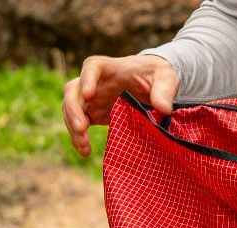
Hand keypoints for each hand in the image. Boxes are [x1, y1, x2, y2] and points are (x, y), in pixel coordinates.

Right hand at [62, 54, 179, 156]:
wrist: (152, 84)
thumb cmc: (157, 76)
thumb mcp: (166, 78)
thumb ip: (164, 91)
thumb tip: (164, 109)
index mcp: (110, 68)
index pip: (92, 67)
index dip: (87, 80)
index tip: (89, 94)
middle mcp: (94, 81)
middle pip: (73, 90)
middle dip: (73, 109)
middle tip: (82, 129)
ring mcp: (91, 98)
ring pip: (71, 109)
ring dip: (73, 128)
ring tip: (84, 147)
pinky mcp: (92, 113)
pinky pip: (78, 124)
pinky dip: (78, 138)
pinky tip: (85, 152)